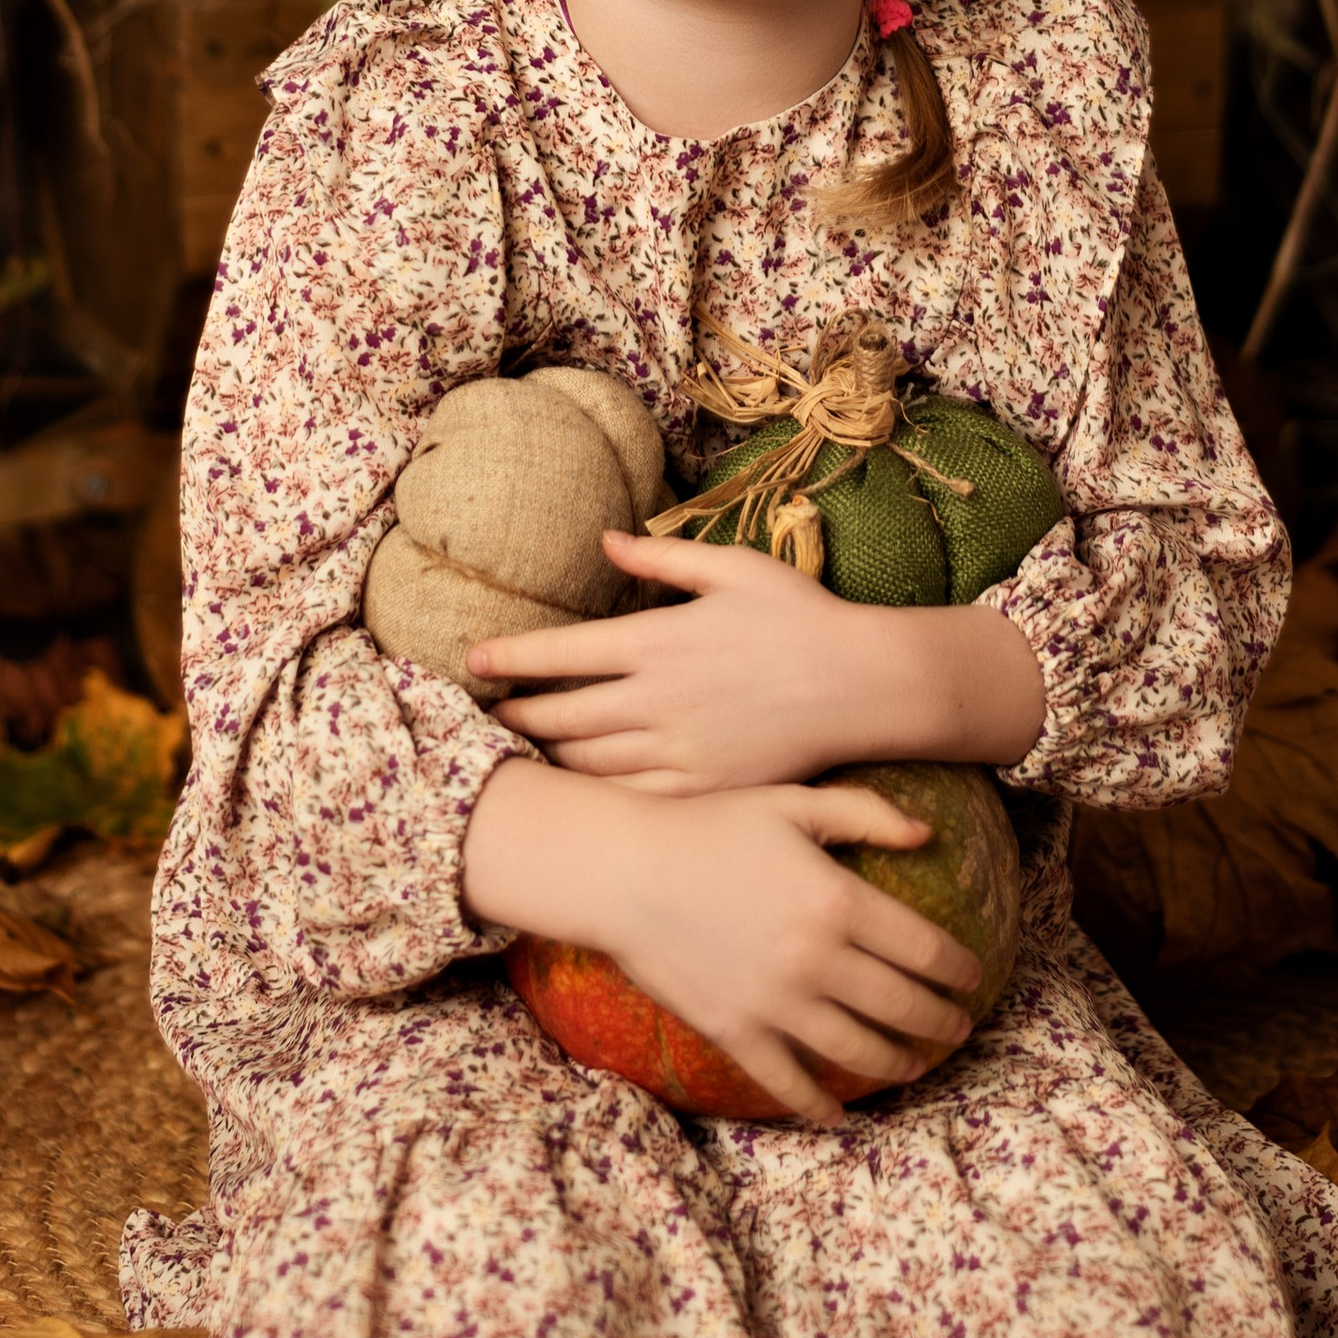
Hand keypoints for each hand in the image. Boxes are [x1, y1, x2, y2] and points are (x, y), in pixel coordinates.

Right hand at [462, 760, 980, 1125]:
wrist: (625, 872)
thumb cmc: (709, 827)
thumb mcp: (792, 804)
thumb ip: (865, 815)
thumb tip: (927, 835)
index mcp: (838, 902)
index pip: (925, 950)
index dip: (959, 970)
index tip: (975, 977)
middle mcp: (817, 960)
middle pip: (902, 1007)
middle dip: (940, 1022)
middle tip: (958, 1028)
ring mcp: (776, 1003)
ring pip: (858, 1051)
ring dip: (898, 1064)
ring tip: (915, 1065)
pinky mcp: (736, 1032)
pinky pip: (789, 1083)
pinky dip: (818, 1108)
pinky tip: (839, 1118)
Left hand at [468, 528, 1048, 792]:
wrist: (863, 686)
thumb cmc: (801, 618)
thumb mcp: (733, 570)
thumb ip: (662, 562)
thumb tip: (606, 539)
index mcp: (658, 641)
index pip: (560, 654)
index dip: (509, 660)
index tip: (474, 661)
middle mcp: (658, 700)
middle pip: (560, 717)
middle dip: (516, 716)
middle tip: (484, 716)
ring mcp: (679, 750)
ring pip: (587, 764)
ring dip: (547, 758)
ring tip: (520, 754)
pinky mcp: (703, 789)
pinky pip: (632, 798)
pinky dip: (596, 795)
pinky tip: (580, 792)